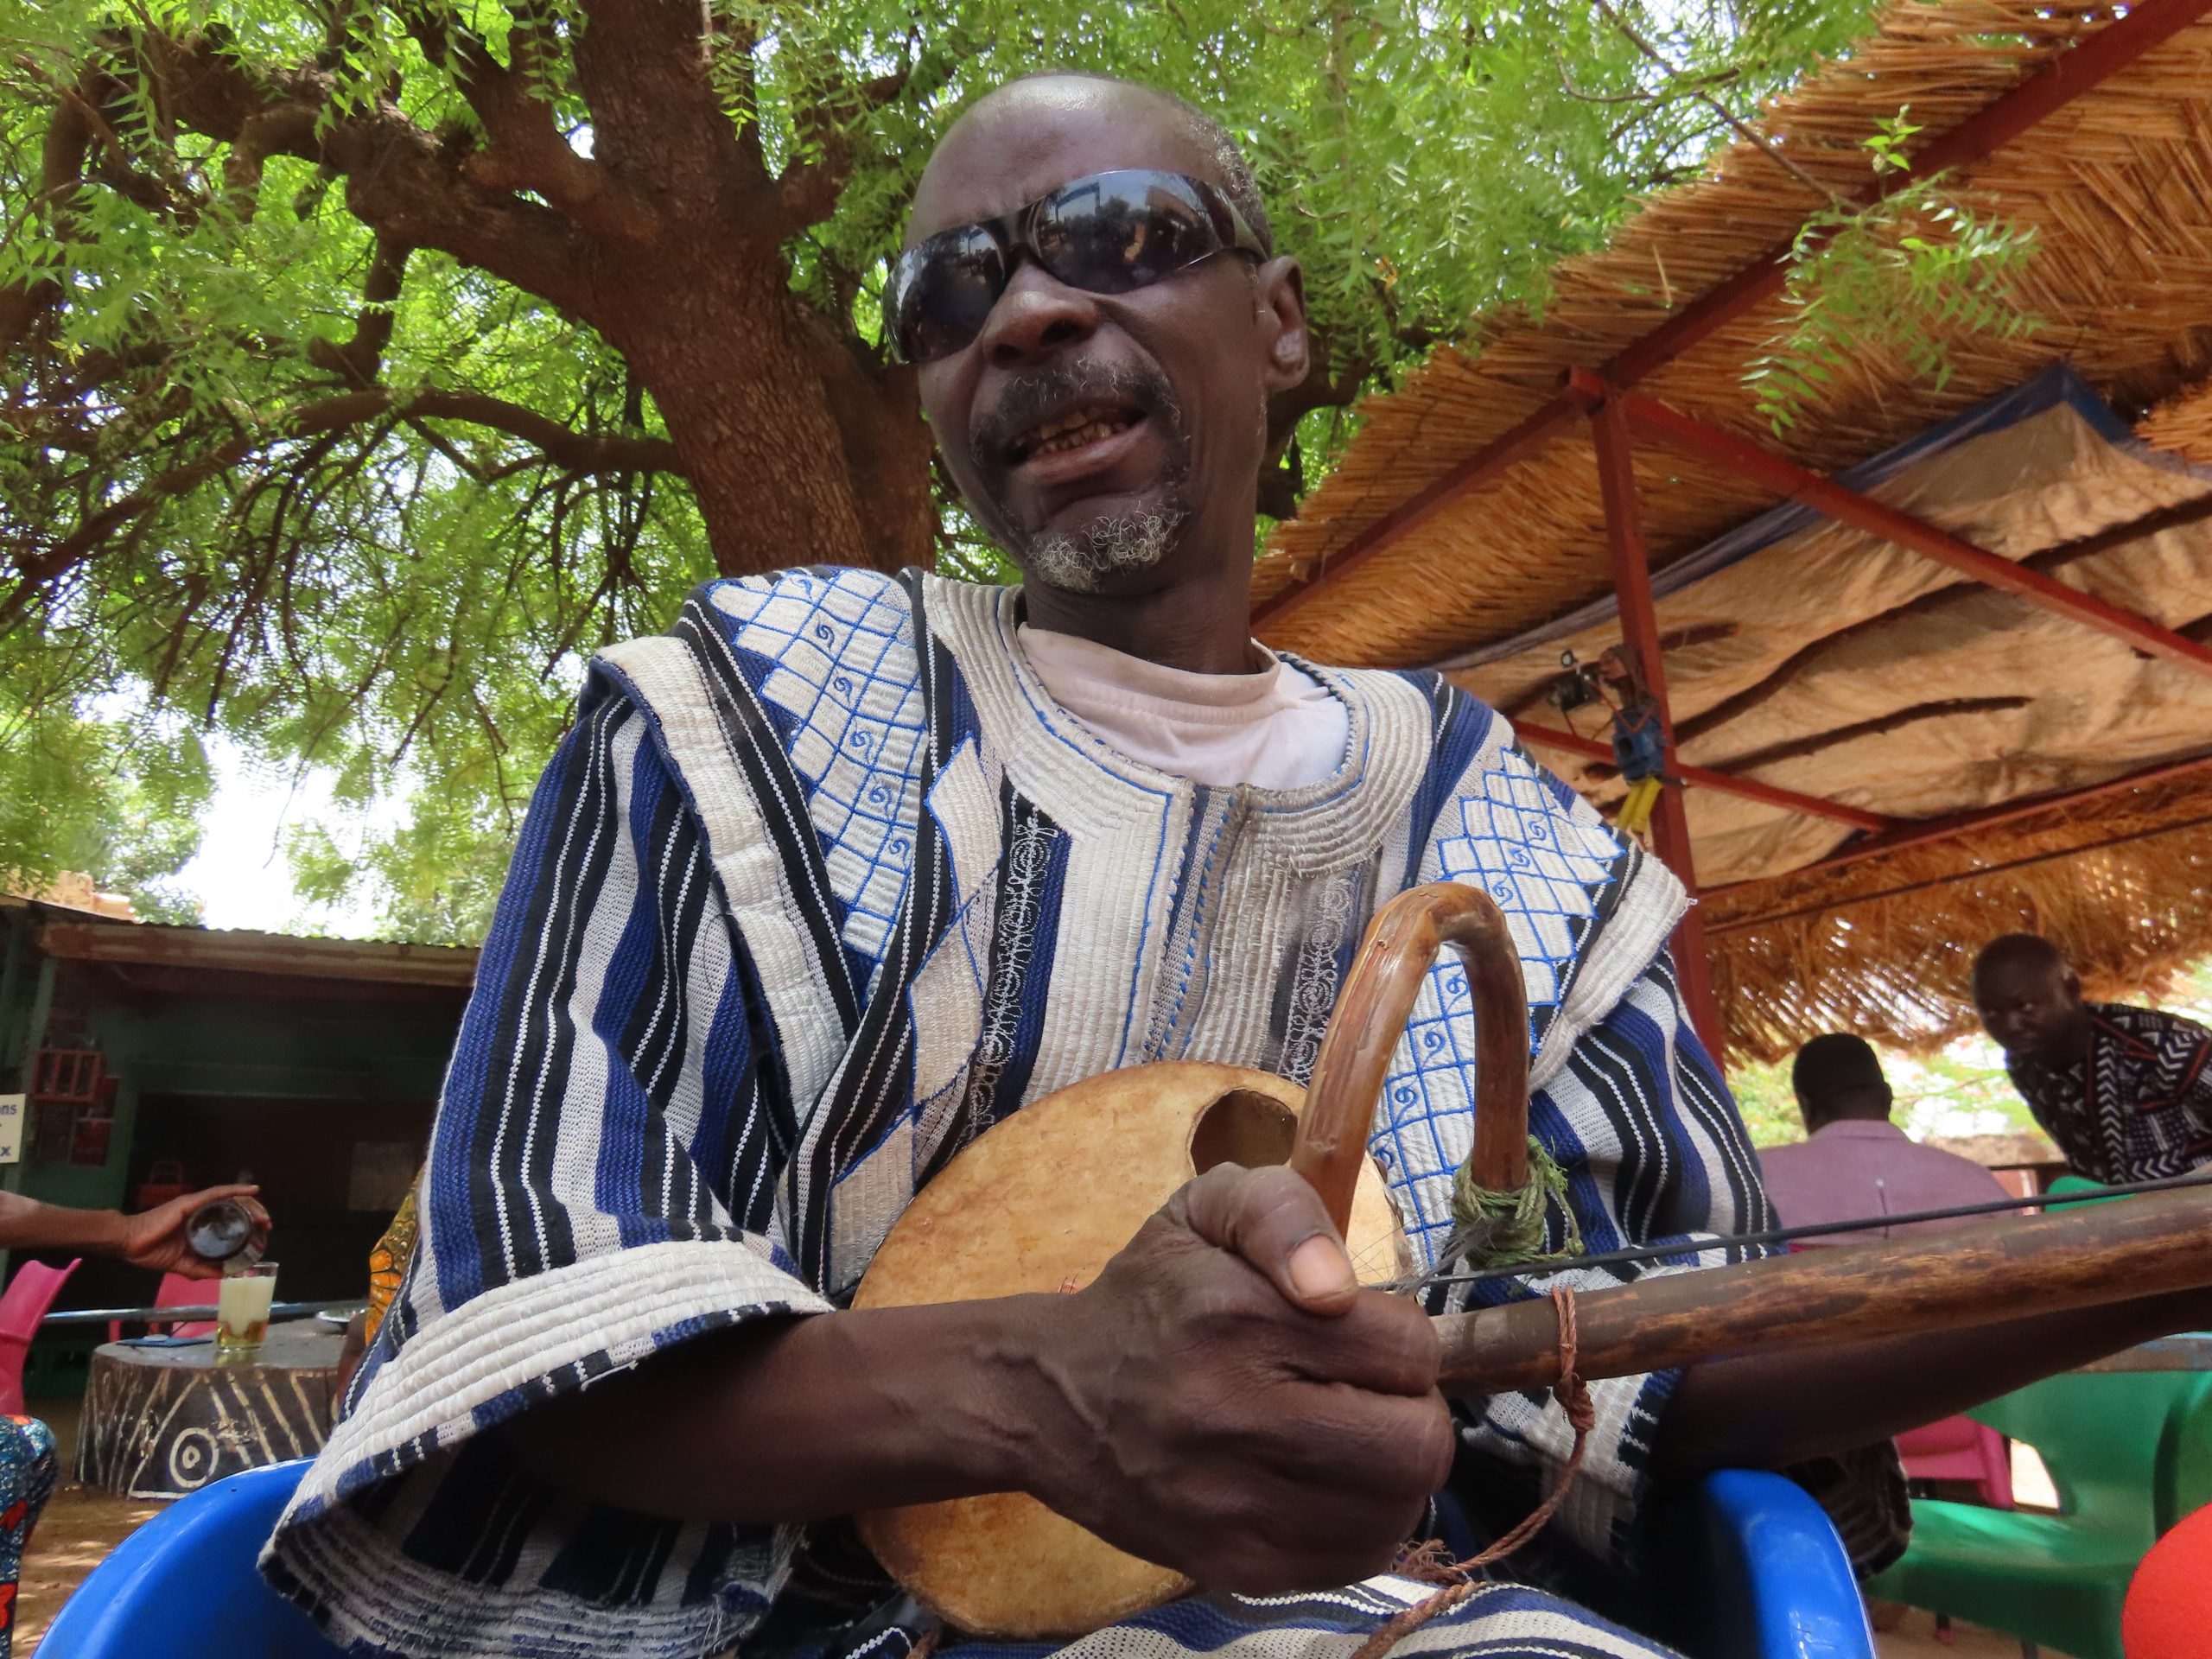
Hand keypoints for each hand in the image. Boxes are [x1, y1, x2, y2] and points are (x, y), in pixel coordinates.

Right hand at [119, 1184, 266, 1278]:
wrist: (129, 1243)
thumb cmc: (152, 1252)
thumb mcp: (183, 1265)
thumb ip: (203, 1269)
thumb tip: (226, 1274)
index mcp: (199, 1226)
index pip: (228, 1221)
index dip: (247, 1225)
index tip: (262, 1233)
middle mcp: (200, 1212)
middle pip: (233, 1209)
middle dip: (253, 1216)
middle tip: (267, 1226)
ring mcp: (195, 1205)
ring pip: (230, 1200)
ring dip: (250, 1206)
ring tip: (264, 1216)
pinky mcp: (189, 1202)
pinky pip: (217, 1194)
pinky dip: (236, 1191)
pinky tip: (252, 1190)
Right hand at [1019, 1164, 1453, 1594]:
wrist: (1054, 1402)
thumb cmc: (1151, 1298)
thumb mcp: (1204, 1210)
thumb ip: (1283, 1212)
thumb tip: (1334, 1287)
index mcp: (1234, 1318)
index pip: (1407, 1350)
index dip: (1400, 1338)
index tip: (1359, 1334)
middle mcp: (1232, 1416)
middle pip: (1416, 1447)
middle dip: (1413, 1412)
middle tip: (1370, 1393)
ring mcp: (1232, 1506)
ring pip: (1396, 1510)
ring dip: (1393, 1470)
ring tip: (1349, 1437)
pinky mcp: (1234, 1566)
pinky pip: (1356, 1558)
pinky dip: (1362, 1520)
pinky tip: (1323, 1484)